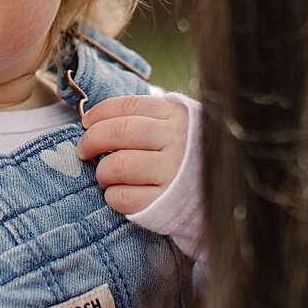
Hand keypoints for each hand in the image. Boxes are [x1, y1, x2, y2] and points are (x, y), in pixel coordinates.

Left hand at [77, 94, 189, 216]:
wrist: (223, 192)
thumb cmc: (189, 155)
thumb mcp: (178, 125)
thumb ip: (147, 118)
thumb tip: (96, 119)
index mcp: (176, 115)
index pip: (128, 106)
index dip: (100, 113)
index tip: (86, 122)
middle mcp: (176, 140)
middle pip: (119, 132)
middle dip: (92, 140)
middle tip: (84, 150)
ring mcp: (172, 172)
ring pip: (117, 166)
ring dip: (102, 172)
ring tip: (105, 175)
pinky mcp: (166, 201)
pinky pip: (124, 197)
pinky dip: (112, 195)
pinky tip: (117, 193)